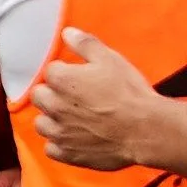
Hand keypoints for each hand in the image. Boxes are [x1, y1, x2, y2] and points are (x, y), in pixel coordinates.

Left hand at [25, 29, 164, 171]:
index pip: (51, 71)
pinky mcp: (68, 153)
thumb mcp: (111, 60)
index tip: (81, 78)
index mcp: (61, 80)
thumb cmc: (130, 94)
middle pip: (40, 97)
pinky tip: (75, 139)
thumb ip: (85, 44)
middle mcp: (54, 106)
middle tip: (76, 98)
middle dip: (53, 95)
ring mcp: (59, 132)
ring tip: (73, 120)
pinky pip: (52, 149)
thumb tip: (67, 32)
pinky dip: (60, 145)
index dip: (67, 73)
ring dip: (53, 120)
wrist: (147, 130)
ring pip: (42, 124)